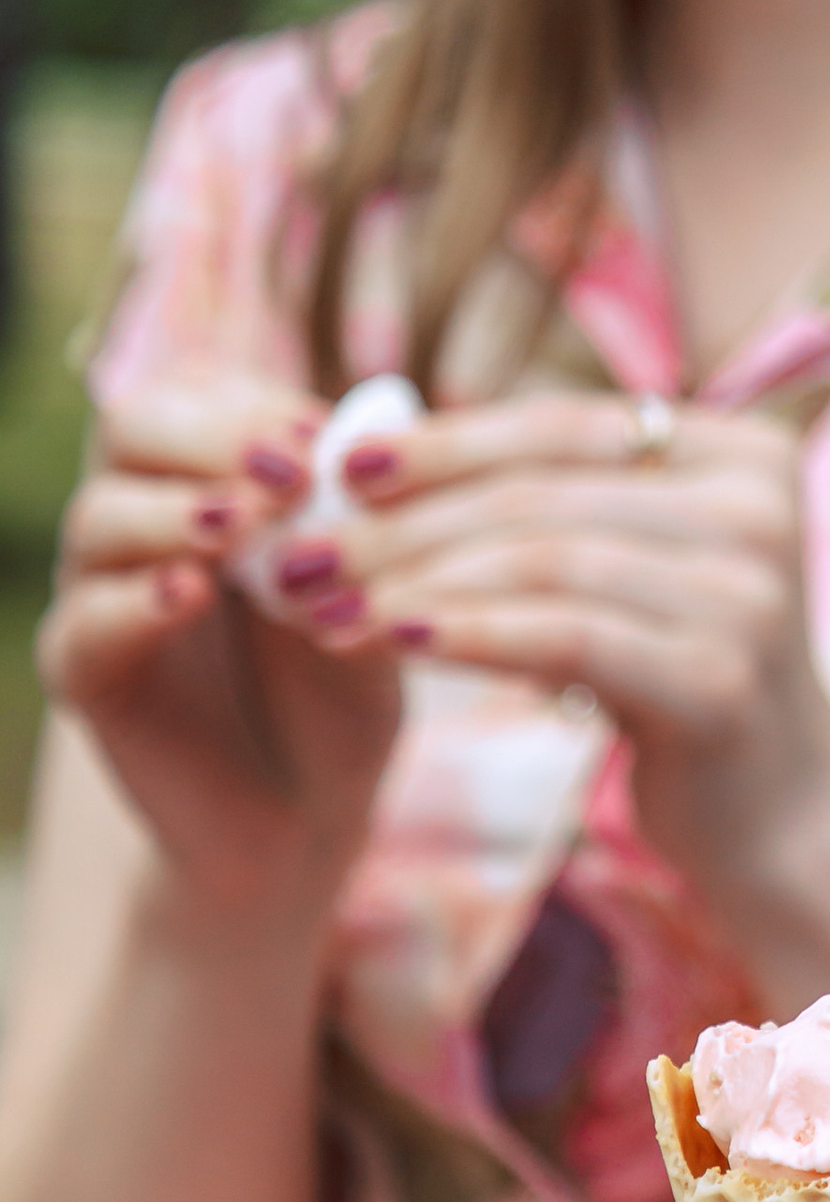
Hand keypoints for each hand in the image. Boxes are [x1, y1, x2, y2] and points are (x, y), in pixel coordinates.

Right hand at [39, 377, 403, 905]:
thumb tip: (366, 437)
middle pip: (131, 427)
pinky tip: (194, 595)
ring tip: (244, 525)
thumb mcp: (373, 592)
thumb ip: (359, 524)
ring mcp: (101, 592)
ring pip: (100, 516)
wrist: (308, 810)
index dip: (251, 401)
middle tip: (290, 469)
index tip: (318, 433)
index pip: (198, 391)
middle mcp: (142, 518)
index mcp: (207, 477)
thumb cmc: (344, 683)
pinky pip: (85, 622)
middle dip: (211, 434)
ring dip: (177, 509)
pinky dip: (136, 600)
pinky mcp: (85, 674)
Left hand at [301, 394, 829, 918]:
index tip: (340, 467)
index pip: (565, 425)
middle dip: (405, 521)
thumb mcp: (630, 570)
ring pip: (545, 560)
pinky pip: (565, 637)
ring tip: (322, 604)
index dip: (445, 441)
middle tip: (300, 550)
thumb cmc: (675, 677)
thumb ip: (551, 501)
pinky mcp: (724, 680)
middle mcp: (762, 507)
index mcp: (745, 452)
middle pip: (544, 492)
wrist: (777, 813)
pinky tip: (389, 641)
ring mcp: (751, 594)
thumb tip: (367, 449)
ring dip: (415, 581)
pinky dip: (466, 633)